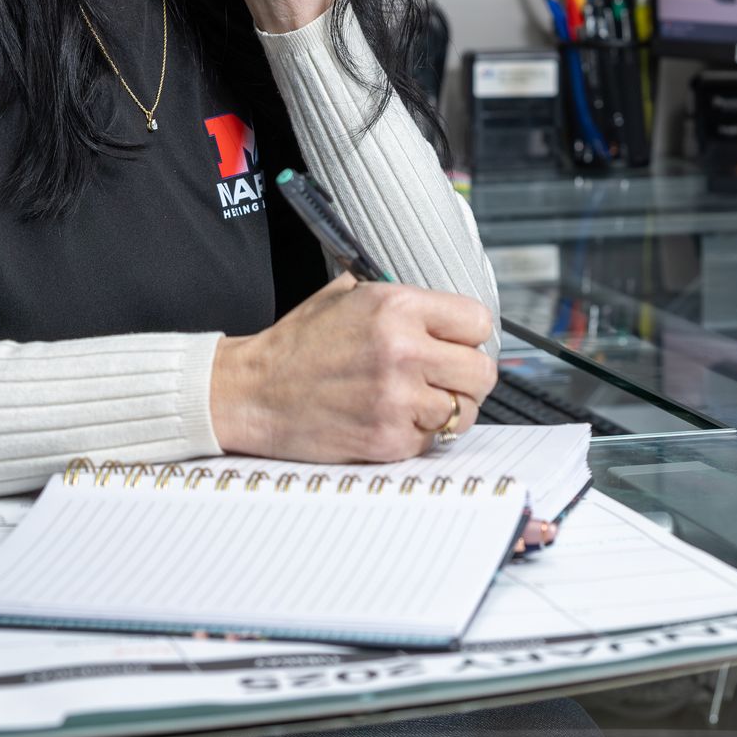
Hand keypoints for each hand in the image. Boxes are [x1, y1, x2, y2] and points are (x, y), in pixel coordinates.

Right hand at [211, 275, 495, 459]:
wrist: (254, 391)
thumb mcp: (345, 296)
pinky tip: (396, 419)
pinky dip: (420, 434)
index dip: (470, 335)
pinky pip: (433, 440)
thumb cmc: (297, 345)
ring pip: (465, 411)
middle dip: (468, 376)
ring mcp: (397, 399)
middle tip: (448, 378)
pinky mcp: (387, 439)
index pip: (478, 321)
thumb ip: (395, 296)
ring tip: (423, 402)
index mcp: (396, 307)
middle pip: (482, 371)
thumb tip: (437, 307)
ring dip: (450, 409)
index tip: (458, 343)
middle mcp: (403, 350)